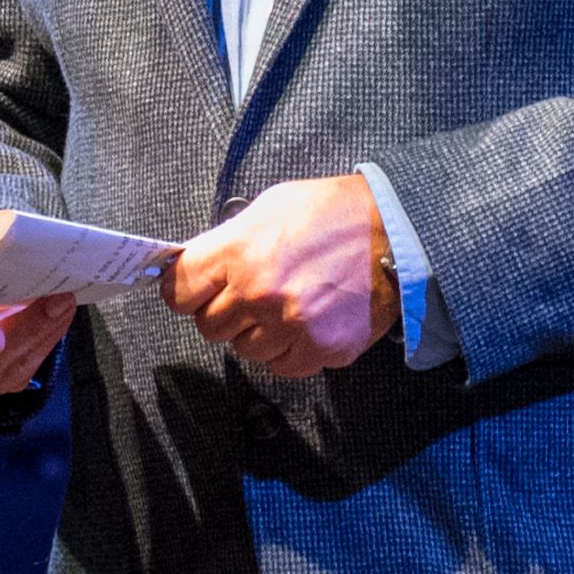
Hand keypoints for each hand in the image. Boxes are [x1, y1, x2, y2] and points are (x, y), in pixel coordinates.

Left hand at [157, 174, 396, 379]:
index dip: (186, 289)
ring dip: (257, 332)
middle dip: (224, 310)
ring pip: (243, 350)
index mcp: (240, 252)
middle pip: (208, 325)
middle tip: (250, 292)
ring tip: (285, 304)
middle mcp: (259, 293)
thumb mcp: (269, 207)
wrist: (395, 231)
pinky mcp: (319, 350)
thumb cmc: (333, 213)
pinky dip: (287, 350)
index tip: (195, 289)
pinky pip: (280, 366)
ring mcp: (290, 325)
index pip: (178, 290)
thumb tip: (194, 266)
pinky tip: (304, 322)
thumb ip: (227, 241)